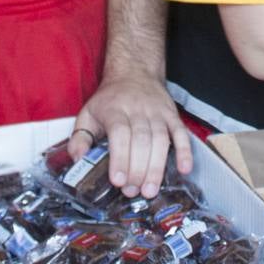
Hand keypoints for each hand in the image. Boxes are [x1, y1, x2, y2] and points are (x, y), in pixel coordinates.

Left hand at [69, 72, 192, 198]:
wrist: (135, 72)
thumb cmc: (110, 99)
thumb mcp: (88, 113)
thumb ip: (80, 137)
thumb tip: (78, 158)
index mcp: (115, 109)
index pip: (120, 133)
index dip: (120, 158)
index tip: (118, 180)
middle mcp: (137, 109)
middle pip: (141, 140)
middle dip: (138, 170)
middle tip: (133, 192)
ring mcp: (157, 112)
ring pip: (160, 140)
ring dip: (157, 167)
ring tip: (150, 190)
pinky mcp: (172, 115)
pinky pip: (181, 133)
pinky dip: (185, 151)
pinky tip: (184, 169)